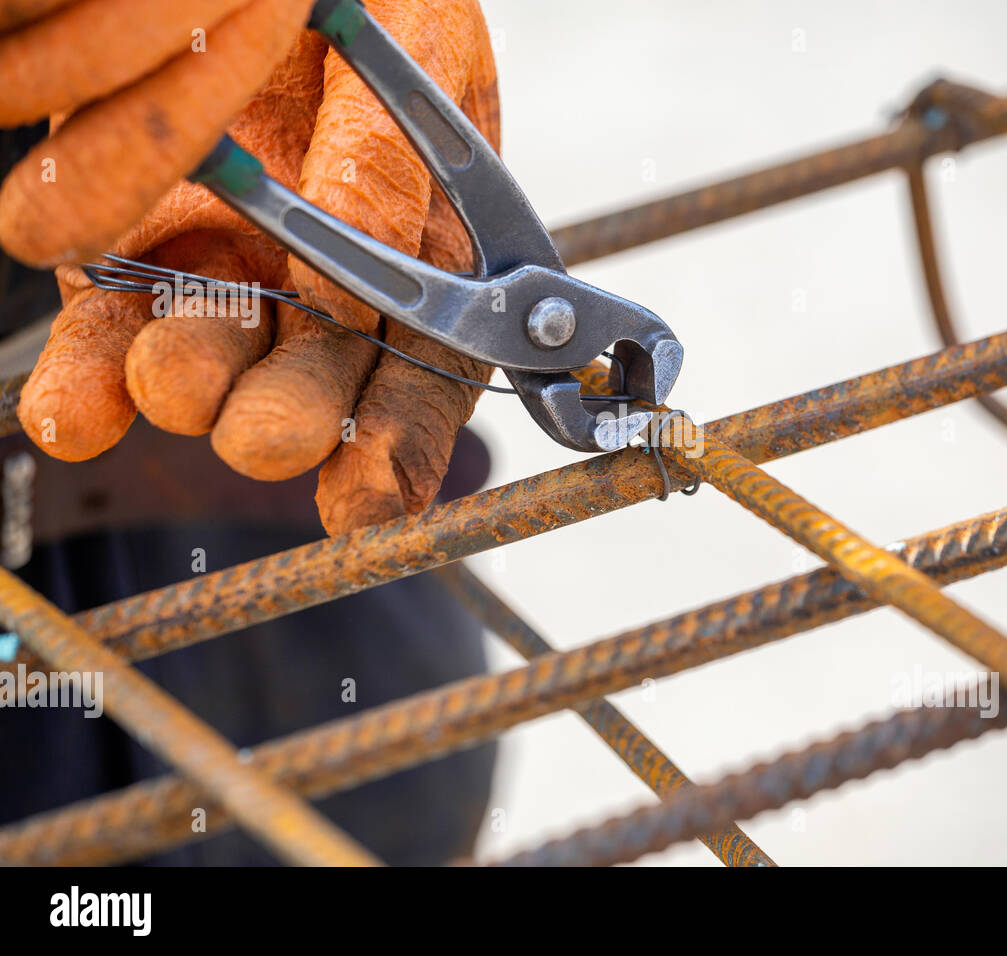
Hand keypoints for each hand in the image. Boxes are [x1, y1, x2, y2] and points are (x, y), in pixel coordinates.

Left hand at [1, 0, 499, 534]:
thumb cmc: (383, 4)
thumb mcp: (421, 50)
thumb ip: (396, 160)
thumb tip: (386, 251)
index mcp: (435, 263)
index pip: (429, 379)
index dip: (402, 446)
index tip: (368, 497)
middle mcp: (332, 296)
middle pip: (316, 394)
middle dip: (290, 421)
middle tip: (267, 433)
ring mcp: (234, 285)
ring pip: (210, 374)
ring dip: (191, 391)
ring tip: (171, 378)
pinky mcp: (140, 260)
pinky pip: (109, 339)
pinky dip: (87, 385)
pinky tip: (77, 411)